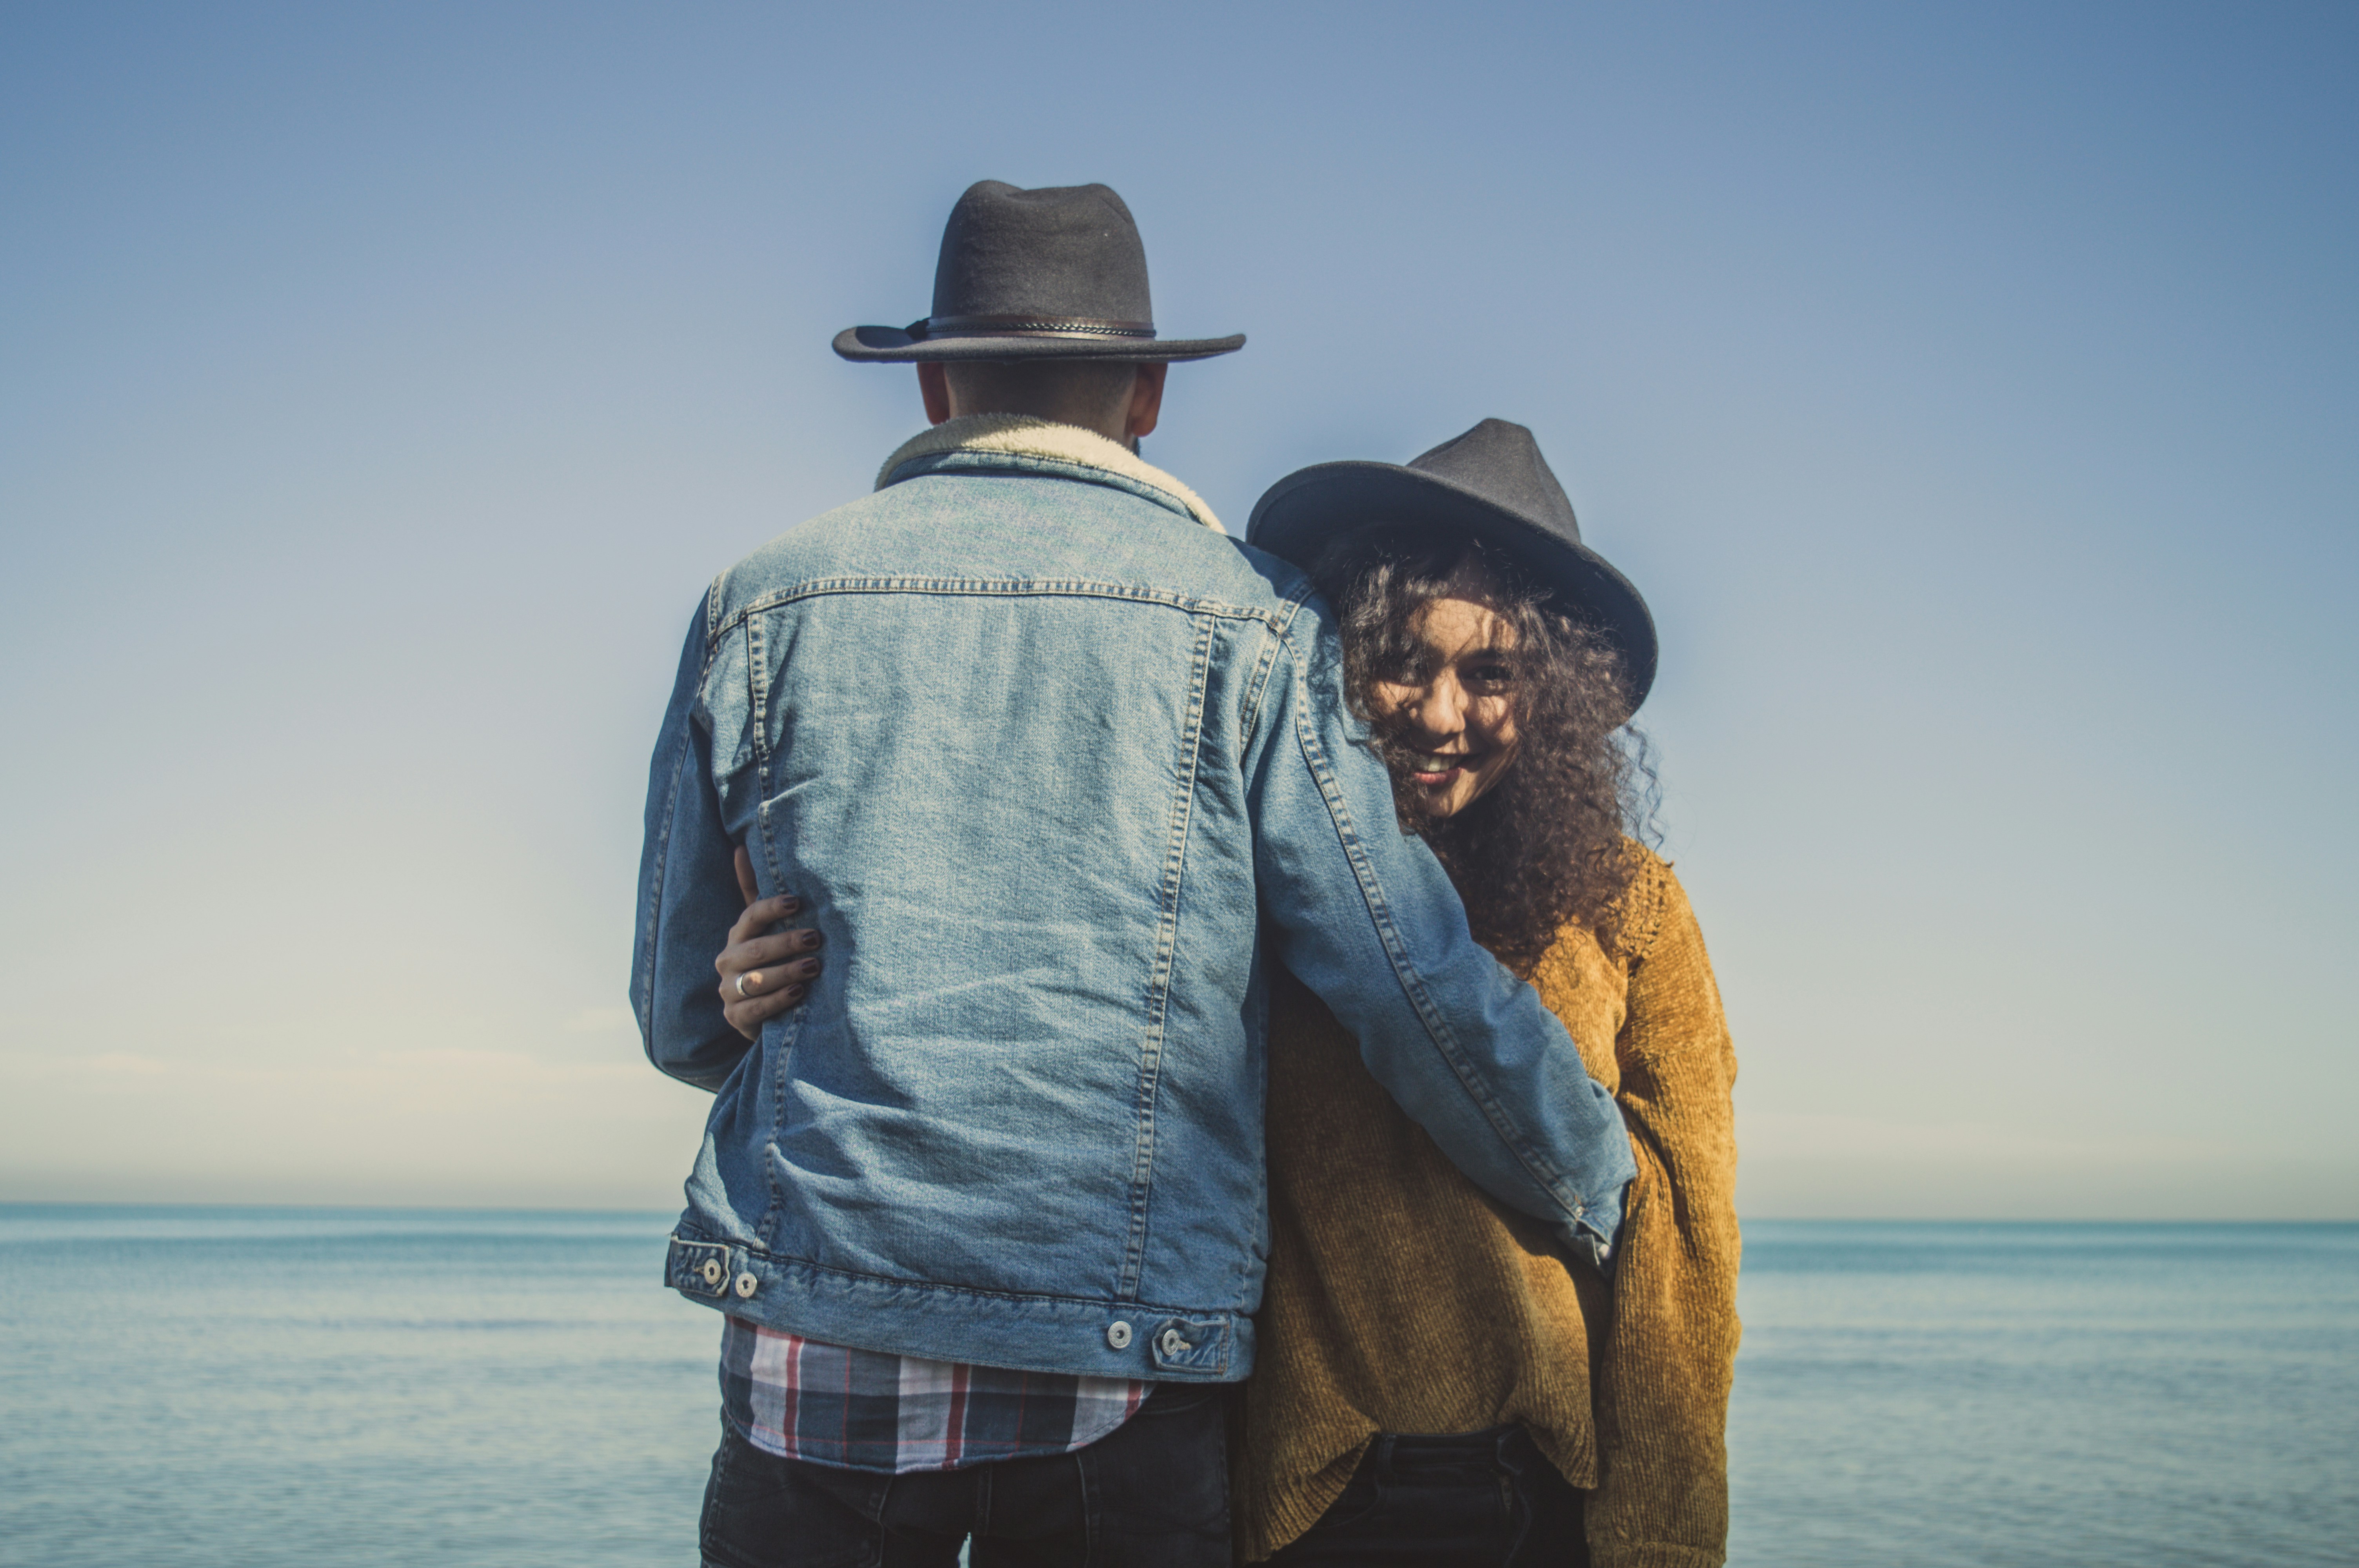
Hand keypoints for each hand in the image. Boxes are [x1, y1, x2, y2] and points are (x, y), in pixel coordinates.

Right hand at [716, 845, 823, 1039]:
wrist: (759, 1010)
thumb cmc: (768, 960)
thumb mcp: (763, 928)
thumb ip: (756, 892)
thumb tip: (740, 847)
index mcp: (738, 935)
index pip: (750, 916)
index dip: (771, 908)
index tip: (796, 901)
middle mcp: (728, 961)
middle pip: (755, 949)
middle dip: (787, 943)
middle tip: (817, 938)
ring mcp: (729, 991)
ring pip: (756, 980)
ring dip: (786, 972)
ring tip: (814, 966)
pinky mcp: (735, 1017)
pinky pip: (756, 1008)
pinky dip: (779, 1000)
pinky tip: (800, 992)